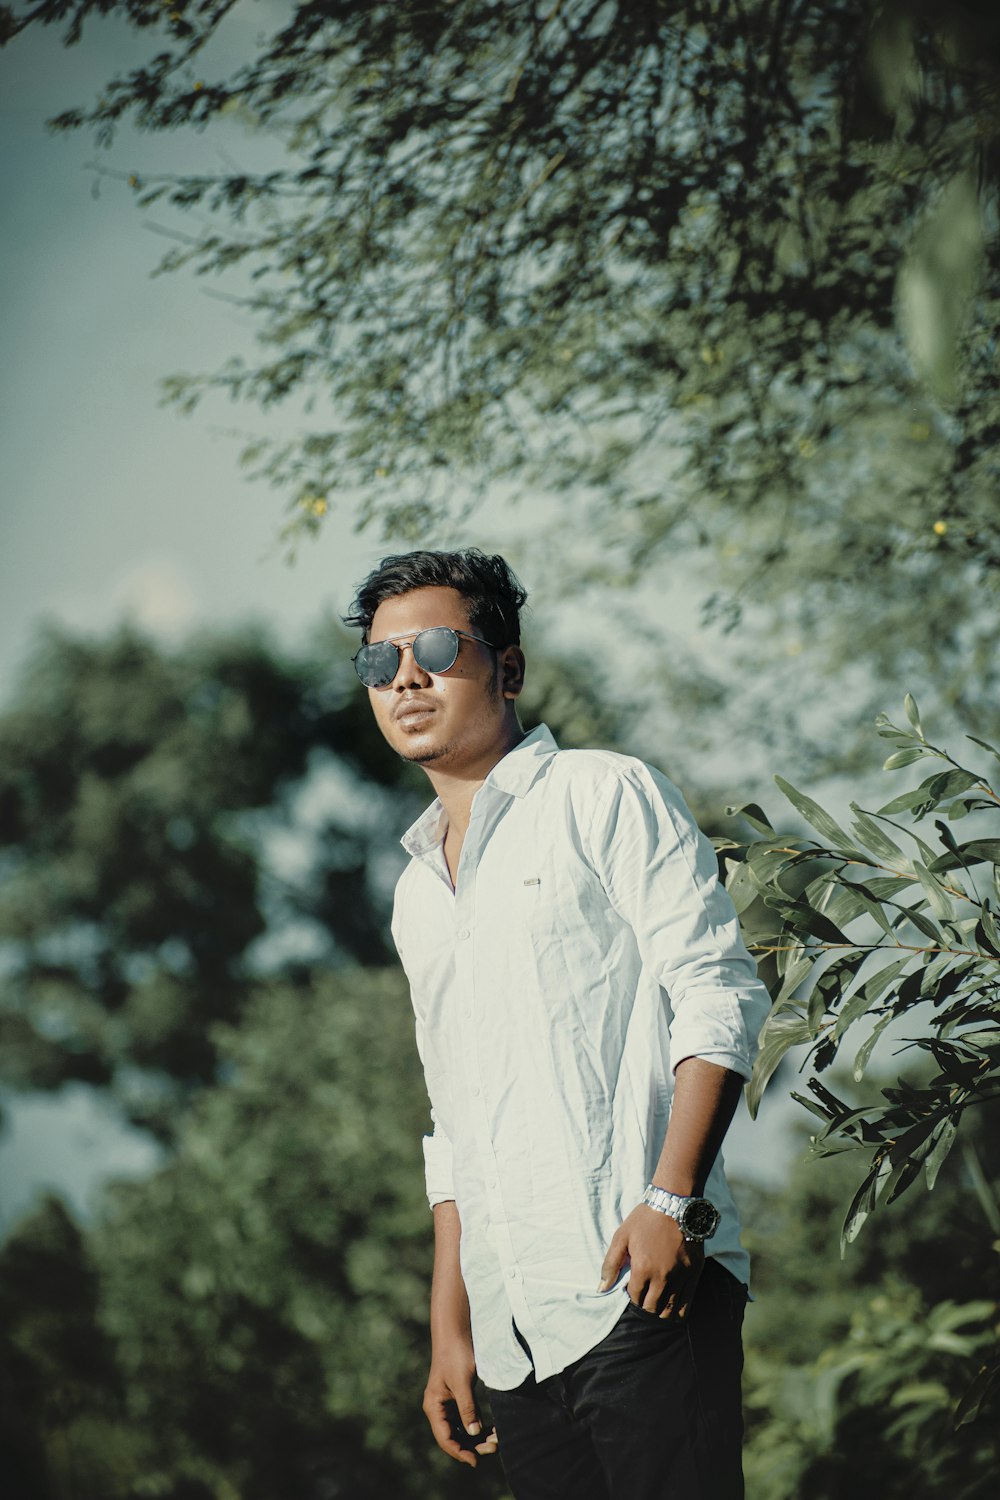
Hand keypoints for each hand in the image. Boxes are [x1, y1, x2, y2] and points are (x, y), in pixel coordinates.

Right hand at [422, 1333, 498, 1467]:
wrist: (456, 1331)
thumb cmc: (456, 1354)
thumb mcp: (462, 1382)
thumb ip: (467, 1408)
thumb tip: (474, 1433)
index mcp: (434, 1406)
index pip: (445, 1438)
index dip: (460, 1452)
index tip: (476, 1461)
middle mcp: (438, 1409)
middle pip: (454, 1437)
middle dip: (472, 1445)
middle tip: (494, 1447)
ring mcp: (448, 1404)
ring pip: (462, 1430)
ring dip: (477, 1437)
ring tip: (496, 1440)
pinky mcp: (458, 1398)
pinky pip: (467, 1419)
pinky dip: (478, 1426)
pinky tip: (493, 1430)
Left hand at [597, 1203, 704, 1318]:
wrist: (675, 1203)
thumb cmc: (645, 1219)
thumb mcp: (621, 1237)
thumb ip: (610, 1264)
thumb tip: (601, 1288)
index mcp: (643, 1269)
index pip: (636, 1298)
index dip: (632, 1297)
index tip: (633, 1291)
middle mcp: (663, 1277)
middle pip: (652, 1307)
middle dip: (645, 1306)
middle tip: (644, 1298)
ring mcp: (681, 1276)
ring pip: (670, 1309)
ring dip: (661, 1311)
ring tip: (657, 1305)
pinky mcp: (694, 1273)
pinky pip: (687, 1303)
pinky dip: (679, 1311)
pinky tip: (673, 1309)